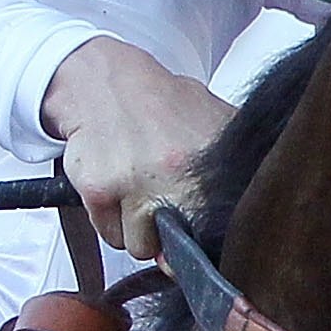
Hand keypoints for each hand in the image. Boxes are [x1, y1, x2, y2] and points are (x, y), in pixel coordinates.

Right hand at [39, 37, 234, 257]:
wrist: (106, 83)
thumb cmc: (160, 108)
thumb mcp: (215, 125)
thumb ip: (230, 178)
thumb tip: (231, 234)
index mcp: (212, 163)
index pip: (217, 232)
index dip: (205, 237)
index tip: (195, 227)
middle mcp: (175, 172)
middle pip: (179, 248)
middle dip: (171, 234)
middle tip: (163, 198)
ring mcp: (136, 183)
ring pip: (141, 246)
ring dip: (137, 227)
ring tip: (137, 187)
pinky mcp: (99, 191)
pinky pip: (110, 234)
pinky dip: (110, 218)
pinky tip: (115, 184)